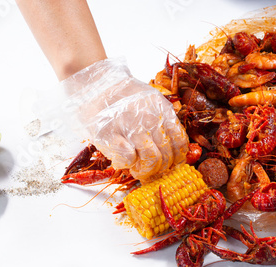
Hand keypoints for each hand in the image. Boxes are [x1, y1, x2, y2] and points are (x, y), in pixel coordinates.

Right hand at [62, 59, 188, 180]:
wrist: (96, 85)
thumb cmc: (124, 97)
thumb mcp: (152, 101)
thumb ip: (164, 121)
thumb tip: (176, 148)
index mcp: (163, 111)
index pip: (179, 141)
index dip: (177, 157)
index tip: (172, 163)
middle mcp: (150, 119)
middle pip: (166, 154)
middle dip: (161, 168)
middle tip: (153, 172)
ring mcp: (131, 126)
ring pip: (151, 159)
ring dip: (146, 171)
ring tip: (139, 171)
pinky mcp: (111, 135)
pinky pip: (128, 158)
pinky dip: (128, 164)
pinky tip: (124, 161)